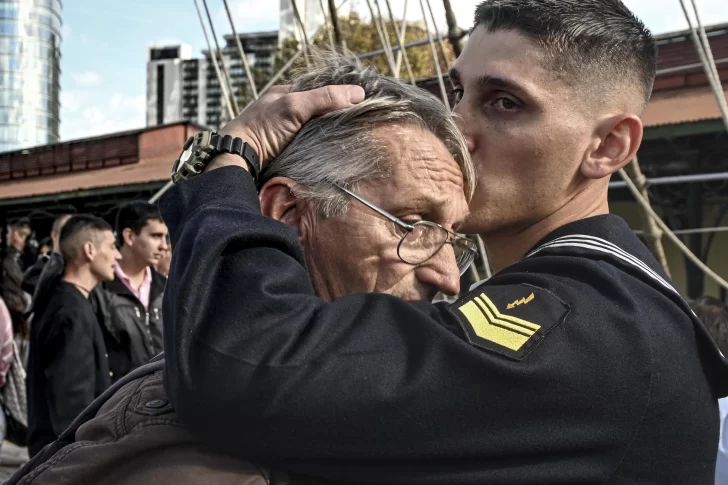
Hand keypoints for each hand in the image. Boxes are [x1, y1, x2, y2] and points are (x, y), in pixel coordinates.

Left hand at [207, 84, 365, 171]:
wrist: (240, 159)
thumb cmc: (262, 127)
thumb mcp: (294, 106)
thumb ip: (325, 98)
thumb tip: (359, 93)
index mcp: (287, 94)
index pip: (321, 90)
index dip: (341, 95)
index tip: (362, 102)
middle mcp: (288, 112)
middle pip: (322, 112)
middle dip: (339, 118)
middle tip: (362, 124)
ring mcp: (289, 134)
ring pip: (320, 132)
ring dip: (334, 137)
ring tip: (357, 140)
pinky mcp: (291, 153)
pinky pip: (314, 149)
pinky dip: (325, 150)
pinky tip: (339, 153)